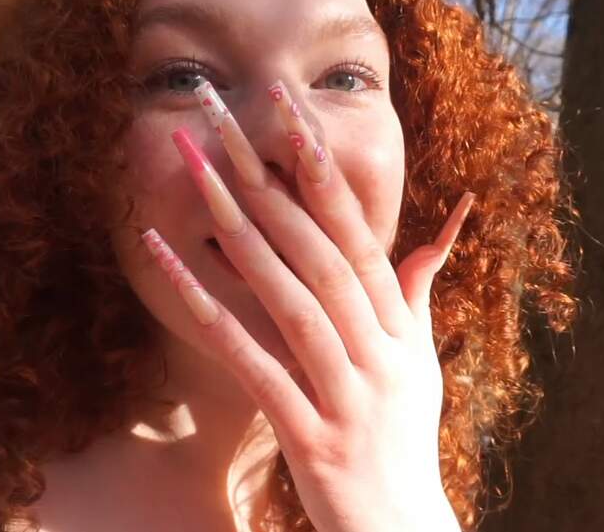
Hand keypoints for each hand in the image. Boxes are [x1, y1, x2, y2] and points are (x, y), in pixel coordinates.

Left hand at [139, 78, 472, 531]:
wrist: (402, 528)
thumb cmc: (406, 438)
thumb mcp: (421, 363)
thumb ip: (416, 293)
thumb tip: (437, 231)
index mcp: (399, 327)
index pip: (359, 235)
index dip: (324, 172)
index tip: (289, 113)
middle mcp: (379, 350)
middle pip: (321, 252)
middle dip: (273, 179)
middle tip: (227, 119)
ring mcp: (348, 392)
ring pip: (292, 299)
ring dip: (240, 232)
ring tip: (196, 173)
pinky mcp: (311, 434)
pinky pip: (253, 364)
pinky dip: (210, 311)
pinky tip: (166, 262)